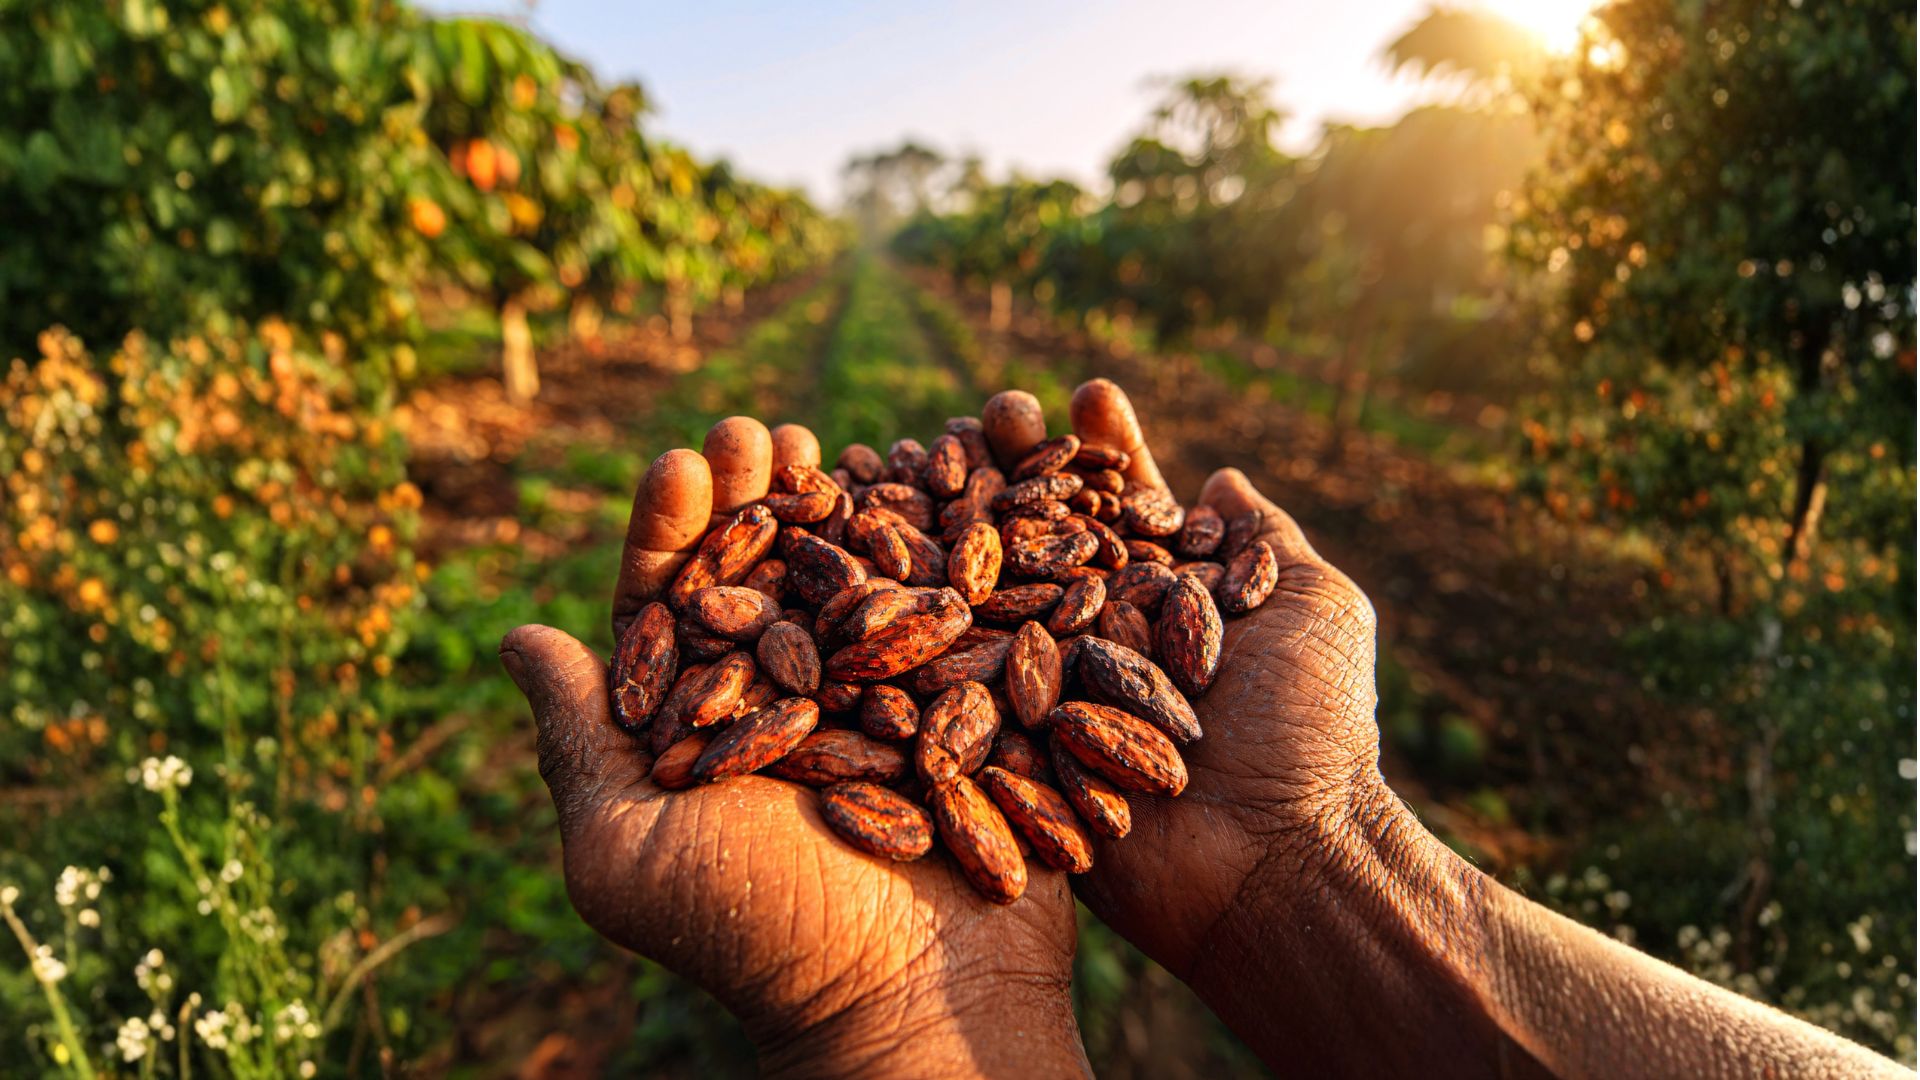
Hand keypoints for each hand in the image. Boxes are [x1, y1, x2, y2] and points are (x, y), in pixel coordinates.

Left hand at [501, 417, 1089, 1079]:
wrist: (918, 999)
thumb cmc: (760, 937)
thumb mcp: (629, 853)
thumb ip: (577, 745)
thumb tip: (515, 635)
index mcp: (701, 720)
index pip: (674, 601)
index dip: (675, 526)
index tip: (683, 461)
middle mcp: (789, 696)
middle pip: (765, 569)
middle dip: (757, 493)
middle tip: (759, 433)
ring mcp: (883, 692)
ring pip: (853, 573)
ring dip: (842, 500)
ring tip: (835, 440)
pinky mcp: (968, 700)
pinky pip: (950, 606)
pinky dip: (937, 541)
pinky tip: (932, 479)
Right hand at [983, 381, 1524, 1074]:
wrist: (1276, 858)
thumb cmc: (1314, 733)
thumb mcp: (1316, 611)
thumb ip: (1266, 543)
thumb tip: (1222, 478)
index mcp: (1169, 606)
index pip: (1126, 511)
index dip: (1104, 453)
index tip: (1085, 392)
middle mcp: (1103, 642)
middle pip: (1048, 540)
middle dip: (1018, 470)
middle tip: (988, 410)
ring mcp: (1053, 696)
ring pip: (994, 601)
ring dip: (958, 526)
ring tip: (925, 454)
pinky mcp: (1011, 755)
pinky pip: (959, 685)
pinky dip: (923, 627)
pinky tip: (887, 556)